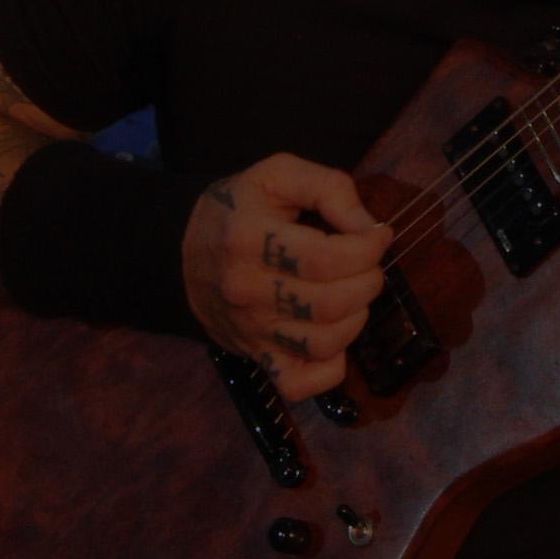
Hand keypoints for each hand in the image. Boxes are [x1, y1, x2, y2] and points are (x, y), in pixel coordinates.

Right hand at [183, 153, 394, 401]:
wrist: (182, 252)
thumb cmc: (238, 208)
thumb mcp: (278, 174)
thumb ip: (330, 188)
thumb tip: (371, 229)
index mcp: (247, 239)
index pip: (324, 259)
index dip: (366, 250)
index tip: (377, 236)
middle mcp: (245, 291)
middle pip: (329, 305)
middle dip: (368, 282)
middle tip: (368, 265)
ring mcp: (250, 331)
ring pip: (323, 345)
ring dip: (356, 319)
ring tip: (353, 293)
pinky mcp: (255, 357)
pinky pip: (300, 384)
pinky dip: (329, 370)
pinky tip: (334, 338)